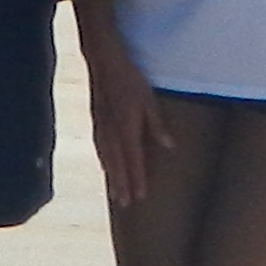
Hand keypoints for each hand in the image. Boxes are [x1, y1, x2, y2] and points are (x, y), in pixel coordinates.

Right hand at [85, 54, 172, 213]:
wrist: (103, 62)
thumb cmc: (130, 78)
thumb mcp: (149, 99)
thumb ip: (157, 125)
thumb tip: (169, 147)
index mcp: (127, 126)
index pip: (133, 159)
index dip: (137, 178)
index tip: (140, 196)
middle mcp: (112, 131)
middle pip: (117, 163)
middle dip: (122, 184)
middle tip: (125, 203)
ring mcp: (101, 126)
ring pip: (106, 158)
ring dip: (111, 177)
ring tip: (115, 194)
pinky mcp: (96, 121)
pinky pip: (99, 147)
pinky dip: (103, 161)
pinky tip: (105, 166)